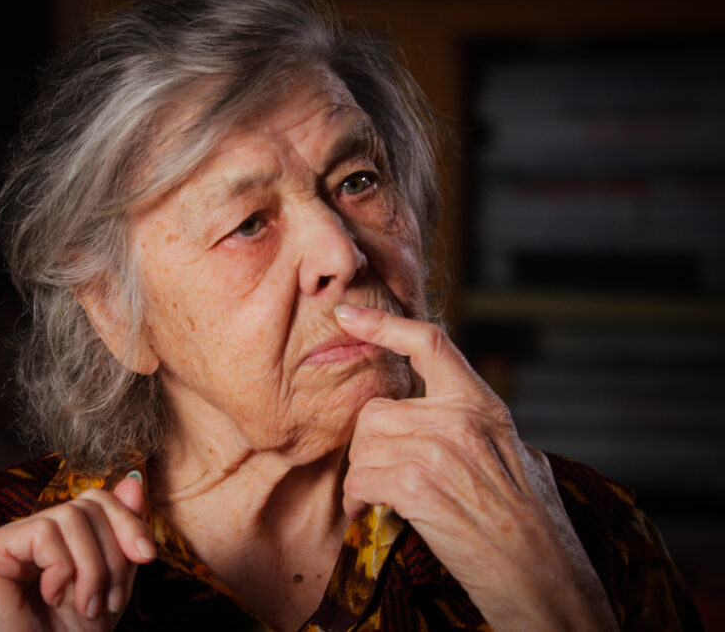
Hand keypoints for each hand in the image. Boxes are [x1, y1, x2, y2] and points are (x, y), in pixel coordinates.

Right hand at [0, 474, 156, 631]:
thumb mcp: (112, 582)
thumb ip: (121, 533)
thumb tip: (134, 482)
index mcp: (51, 539)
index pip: (94, 499)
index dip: (127, 522)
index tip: (147, 557)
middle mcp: (22, 533)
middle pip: (85, 505)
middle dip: (110, 555)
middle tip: (108, 601)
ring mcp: (0, 539)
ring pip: (69, 516)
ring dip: (91, 569)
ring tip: (86, 606)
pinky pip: (42, 533)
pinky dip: (62, 570)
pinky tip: (50, 597)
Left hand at [335, 304, 616, 631]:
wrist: (544, 578)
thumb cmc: (535, 526)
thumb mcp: (518, 456)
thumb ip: (477, 428)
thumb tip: (444, 415)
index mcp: (483, 406)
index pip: (431, 343)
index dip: (384, 324)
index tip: (348, 314)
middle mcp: (459, 420)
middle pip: (376, 411)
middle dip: (369, 446)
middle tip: (381, 474)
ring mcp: (437, 451)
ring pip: (364, 446)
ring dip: (363, 475)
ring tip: (380, 498)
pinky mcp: (417, 487)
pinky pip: (360, 479)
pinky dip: (357, 499)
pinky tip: (371, 512)